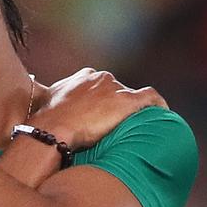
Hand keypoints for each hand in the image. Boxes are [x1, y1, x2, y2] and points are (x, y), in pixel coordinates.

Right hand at [31, 68, 166, 149]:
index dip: (102, 99)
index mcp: (82, 77)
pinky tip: (163, 115)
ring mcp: (115, 89)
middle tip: (116, 126)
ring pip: (132, 96)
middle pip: (117, 90)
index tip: (101, 114)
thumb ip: (49, 100)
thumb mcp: (44, 104)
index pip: (99, 84)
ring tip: (138, 126)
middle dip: (117, 105)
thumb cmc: (45, 121)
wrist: (52, 128)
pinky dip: (158, 105)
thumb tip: (43, 109)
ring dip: (134, 110)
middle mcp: (100, 78)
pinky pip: (151, 98)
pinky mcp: (127, 101)